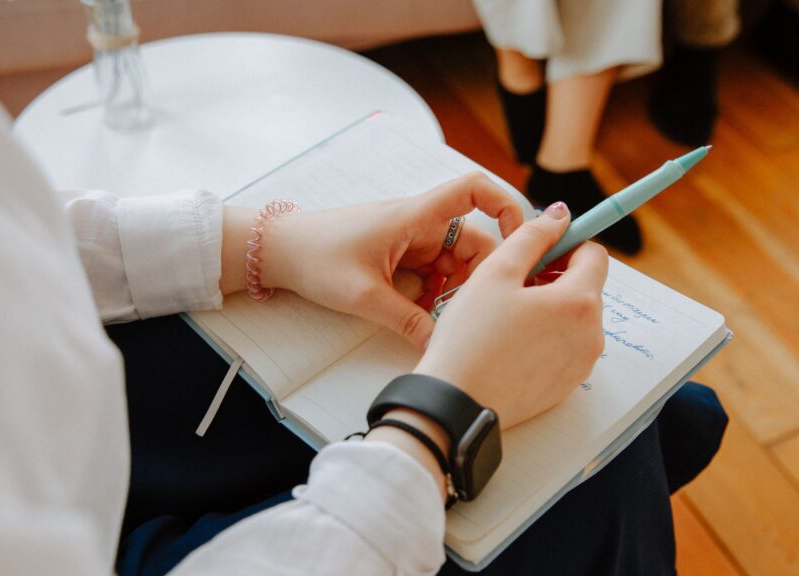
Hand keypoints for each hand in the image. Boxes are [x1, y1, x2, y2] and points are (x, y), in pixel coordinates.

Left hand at [258, 173, 524, 347]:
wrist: (277, 252)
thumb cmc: (315, 257)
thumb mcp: (364, 296)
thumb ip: (408, 321)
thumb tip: (441, 346)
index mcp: (415, 216)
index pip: (473, 190)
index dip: (506, 205)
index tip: (521, 240)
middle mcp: (419, 223)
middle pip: (473, 241)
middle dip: (477, 277)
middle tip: (466, 311)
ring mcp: (410, 240)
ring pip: (454, 263)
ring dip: (453, 290)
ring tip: (437, 318)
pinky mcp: (400, 257)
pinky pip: (433, 274)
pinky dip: (434, 295)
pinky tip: (421, 316)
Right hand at [414, 202, 607, 428]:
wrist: (457, 402)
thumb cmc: (471, 337)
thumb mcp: (496, 272)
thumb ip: (532, 236)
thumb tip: (559, 215)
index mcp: (580, 301)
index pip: (594, 254)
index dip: (565, 243)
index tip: (537, 249)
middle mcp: (591, 334)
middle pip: (585, 287)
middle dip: (554, 276)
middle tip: (511, 282)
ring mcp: (581, 363)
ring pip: (574, 318)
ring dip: (549, 307)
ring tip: (506, 314)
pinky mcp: (567, 385)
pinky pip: (564, 347)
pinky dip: (545, 336)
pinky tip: (510, 341)